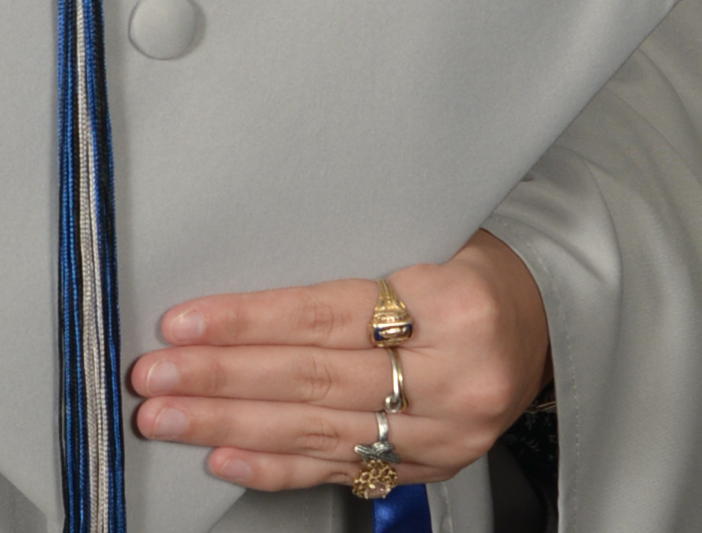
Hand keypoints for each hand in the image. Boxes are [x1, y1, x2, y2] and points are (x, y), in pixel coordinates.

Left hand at [128, 233, 550, 494]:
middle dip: (221, 379)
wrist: (546, 325)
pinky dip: (275, 467)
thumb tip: (251, 243)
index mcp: (456, 305)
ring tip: (169, 416)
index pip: (328, 316)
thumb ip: (357, 246)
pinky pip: (341, 471)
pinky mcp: (428, 469)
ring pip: (317, 433)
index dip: (249, 322)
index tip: (184, 321)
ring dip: (230, 425)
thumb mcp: (436, 232)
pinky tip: (224, 457)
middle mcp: (453, 379)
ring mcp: (442, 435)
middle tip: (155, 375)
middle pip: (314, 381)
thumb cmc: (478, 265)